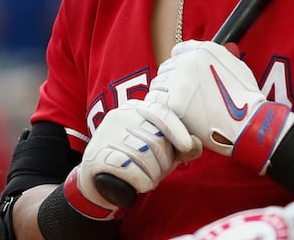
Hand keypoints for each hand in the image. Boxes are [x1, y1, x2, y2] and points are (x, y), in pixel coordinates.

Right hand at [65, 99, 200, 219]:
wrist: (98, 180)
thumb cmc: (135, 161)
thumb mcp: (160, 151)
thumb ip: (179, 147)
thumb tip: (196, 146)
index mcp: (136, 108)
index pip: (161, 113)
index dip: (177, 131)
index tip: (187, 146)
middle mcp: (119, 116)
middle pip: (156, 139)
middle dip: (164, 162)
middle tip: (158, 172)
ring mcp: (106, 134)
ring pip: (144, 155)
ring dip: (153, 175)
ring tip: (148, 179)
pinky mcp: (96, 155)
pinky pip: (129, 169)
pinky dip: (141, 181)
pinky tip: (141, 185)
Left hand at [142, 40, 293, 174]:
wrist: (247, 121)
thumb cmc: (245, 97)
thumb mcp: (235, 65)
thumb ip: (219, 55)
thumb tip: (213, 51)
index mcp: (203, 50)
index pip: (179, 50)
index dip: (179, 63)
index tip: (181, 74)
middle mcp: (188, 61)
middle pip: (167, 67)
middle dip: (171, 79)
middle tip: (178, 93)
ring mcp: (179, 81)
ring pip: (158, 82)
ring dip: (164, 92)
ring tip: (174, 104)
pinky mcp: (173, 103)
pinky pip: (155, 99)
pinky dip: (159, 105)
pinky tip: (166, 112)